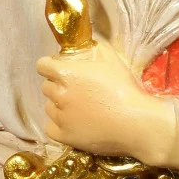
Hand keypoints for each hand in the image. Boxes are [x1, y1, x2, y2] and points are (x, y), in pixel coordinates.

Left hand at [36, 39, 178, 167]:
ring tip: (77, 108)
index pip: (42, 66)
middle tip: (74, 90)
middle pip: (46, 87)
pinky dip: (58, 125)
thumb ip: (98, 47)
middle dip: (57, 86)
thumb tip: (92, 42)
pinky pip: (51, 128)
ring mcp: (60, 117)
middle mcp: (59, 94)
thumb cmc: (125, 89)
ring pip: (49, 107)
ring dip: (58, 105)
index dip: (49, 66)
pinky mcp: (64, 136)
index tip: (58, 68)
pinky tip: (72, 123)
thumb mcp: (113, 60)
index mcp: (67, 74)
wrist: (135, 123)